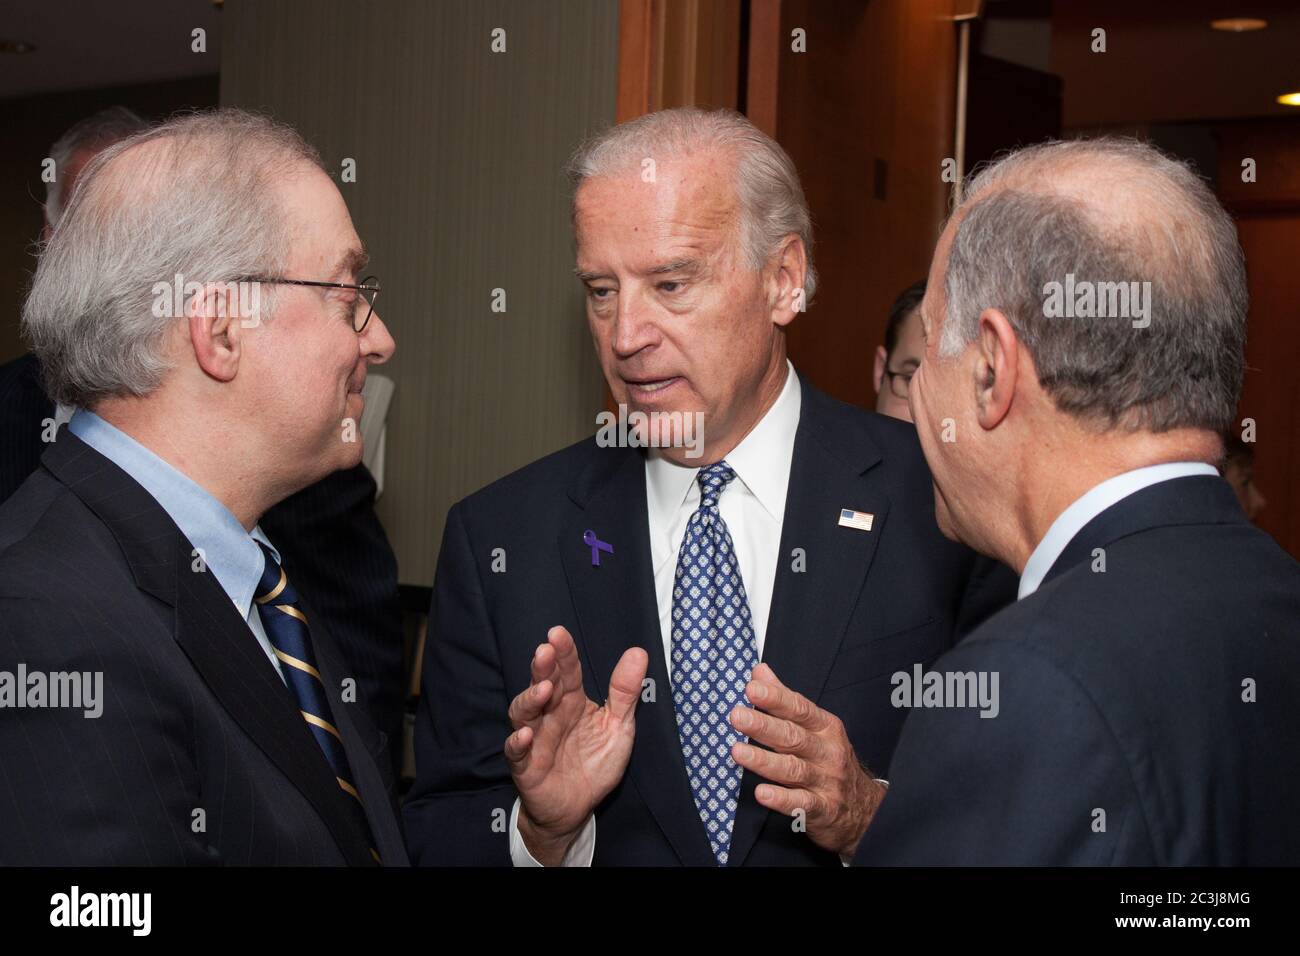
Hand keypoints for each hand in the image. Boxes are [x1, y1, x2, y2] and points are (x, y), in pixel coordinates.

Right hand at [505, 626, 647, 864]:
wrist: (577, 808)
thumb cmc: (594, 762)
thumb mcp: (619, 727)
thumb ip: (625, 692)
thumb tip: (638, 652)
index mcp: (572, 702)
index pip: (566, 672)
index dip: (564, 653)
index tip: (559, 633)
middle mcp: (549, 715)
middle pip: (542, 685)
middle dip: (542, 668)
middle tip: (545, 650)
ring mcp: (534, 739)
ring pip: (523, 713)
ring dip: (530, 699)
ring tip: (544, 689)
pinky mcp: (525, 766)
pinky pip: (516, 752)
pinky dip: (517, 743)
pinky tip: (525, 735)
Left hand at [729, 663, 886, 858]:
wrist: (863, 808)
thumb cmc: (830, 759)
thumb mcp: (815, 726)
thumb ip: (785, 699)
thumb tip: (759, 672)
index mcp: (825, 728)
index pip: (799, 709)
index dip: (775, 698)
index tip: (752, 688)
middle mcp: (827, 752)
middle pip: (793, 736)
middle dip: (763, 726)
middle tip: (737, 716)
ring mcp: (826, 781)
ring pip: (793, 769)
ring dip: (764, 761)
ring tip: (737, 752)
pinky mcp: (823, 809)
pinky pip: (801, 804)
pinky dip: (782, 799)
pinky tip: (762, 793)